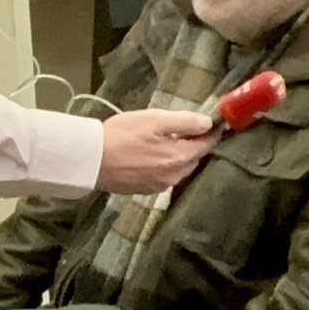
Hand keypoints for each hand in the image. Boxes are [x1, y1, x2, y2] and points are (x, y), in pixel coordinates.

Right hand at [97, 109, 214, 194]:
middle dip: (194, 144)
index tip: (217, 123)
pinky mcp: (145, 190)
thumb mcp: (155, 120)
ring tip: (167, 141)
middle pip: (194, 158)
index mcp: (180, 157)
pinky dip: (165, 165)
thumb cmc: (122, 135)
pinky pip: (164, 176)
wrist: (91, 159)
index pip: (207, 144)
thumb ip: (185, 122)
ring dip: (179, 155)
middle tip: (187, 128)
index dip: (212, 132)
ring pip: (179, 168)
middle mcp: (174, 176)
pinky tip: (152, 155)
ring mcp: (159, 186)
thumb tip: (208, 123)